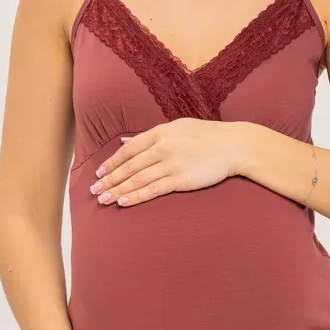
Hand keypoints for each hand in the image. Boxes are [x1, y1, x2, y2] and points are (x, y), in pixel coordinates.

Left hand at [89, 118, 244, 207]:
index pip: (129, 149)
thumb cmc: (208, 136)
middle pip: (129, 166)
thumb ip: (152, 135)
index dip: (112, 162)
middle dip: (110, 179)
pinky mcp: (181, 179)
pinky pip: (154, 189)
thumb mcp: (178, 127)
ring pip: (138, 179)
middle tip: (94, 190)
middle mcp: (163, 147)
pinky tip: (124, 202)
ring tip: (104, 199)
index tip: (100, 173)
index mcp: (161, 132)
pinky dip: (137, 196)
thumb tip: (126, 141)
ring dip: (118, 190)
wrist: (235, 145)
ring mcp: (172, 163)